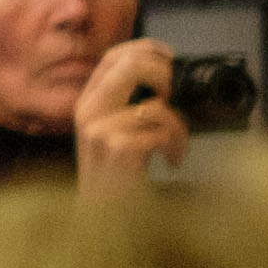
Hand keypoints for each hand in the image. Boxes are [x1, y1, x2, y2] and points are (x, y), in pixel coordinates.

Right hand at [72, 38, 187, 192]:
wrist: (105, 219)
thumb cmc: (117, 178)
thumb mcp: (116, 135)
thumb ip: (129, 106)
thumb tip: (165, 81)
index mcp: (88, 102)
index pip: (113, 56)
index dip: (146, 48)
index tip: (170, 57)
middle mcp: (88, 111)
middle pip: (131, 65)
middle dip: (165, 76)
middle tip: (176, 99)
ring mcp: (100, 129)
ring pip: (156, 105)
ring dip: (179, 127)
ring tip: (177, 147)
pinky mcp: (117, 147)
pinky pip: (162, 129)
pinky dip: (176, 145)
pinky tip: (171, 160)